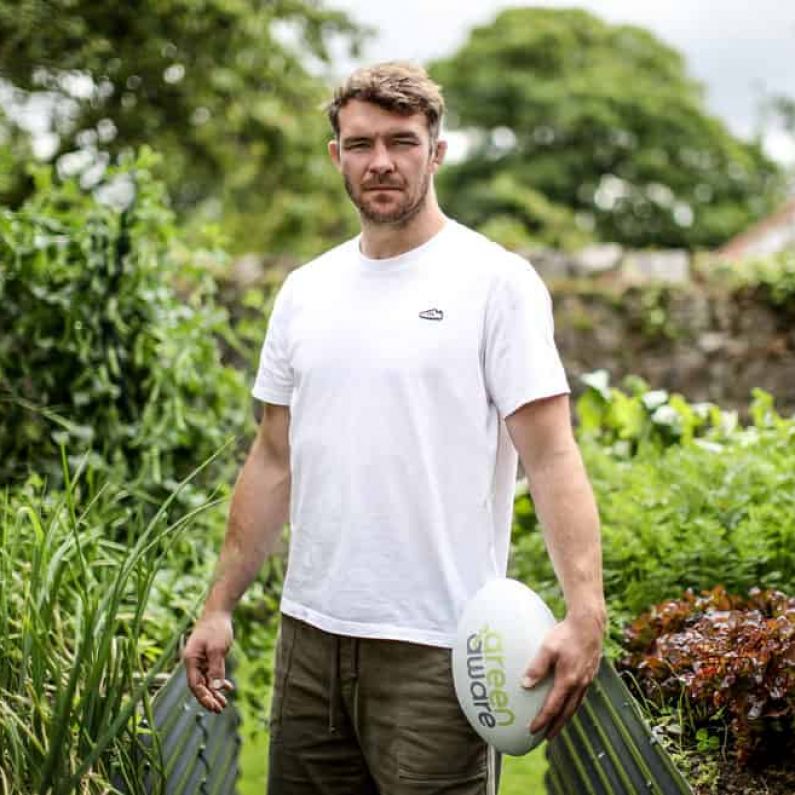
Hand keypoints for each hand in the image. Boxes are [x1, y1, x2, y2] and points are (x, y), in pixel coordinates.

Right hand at [182, 611, 235, 712]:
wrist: (218, 612)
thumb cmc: (216, 629)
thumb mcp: (217, 649)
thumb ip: (216, 669)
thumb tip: (216, 688)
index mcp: (190, 660)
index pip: (195, 685)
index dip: (203, 698)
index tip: (213, 707)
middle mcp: (193, 662)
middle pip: (199, 686)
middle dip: (209, 698)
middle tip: (219, 710)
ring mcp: (200, 660)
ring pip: (206, 681)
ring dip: (214, 692)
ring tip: (223, 704)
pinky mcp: (208, 657)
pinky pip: (211, 673)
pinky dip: (218, 681)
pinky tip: (228, 688)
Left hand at [521, 611, 603, 739]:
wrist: (589, 624)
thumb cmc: (566, 634)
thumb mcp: (547, 648)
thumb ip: (537, 667)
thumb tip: (525, 684)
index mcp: (568, 681)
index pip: (553, 707)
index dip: (542, 720)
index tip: (533, 730)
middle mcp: (579, 684)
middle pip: (566, 712)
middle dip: (556, 726)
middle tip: (547, 737)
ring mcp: (586, 680)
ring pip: (575, 705)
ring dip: (565, 717)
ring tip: (557, 725)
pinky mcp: (590, 673)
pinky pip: (581, 696)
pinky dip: (573, 705)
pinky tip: (568, 702)